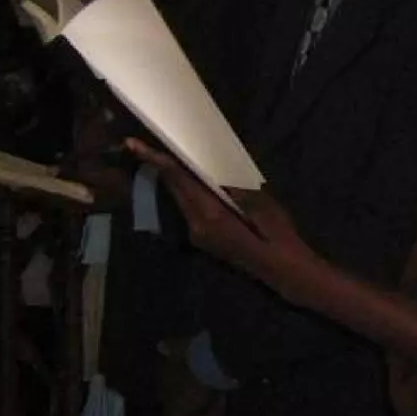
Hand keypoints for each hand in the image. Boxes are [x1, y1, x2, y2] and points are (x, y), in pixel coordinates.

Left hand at [124, 140, 305, 281]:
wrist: (282, 271)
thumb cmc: (278, 238)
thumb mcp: (265, 208)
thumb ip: (239, 189)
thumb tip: (219, 170)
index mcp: (211, 215)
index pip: (179, 181)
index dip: (158, 160)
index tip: (134, 145)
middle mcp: (197, 225)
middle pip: (174, 188)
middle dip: (159, 166)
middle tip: (141, 144)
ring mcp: (198, 234)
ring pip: (179, 198)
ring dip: (171, 177)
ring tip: (162, 155)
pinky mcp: (202, 237)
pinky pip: (188, 206)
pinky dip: (184, 189)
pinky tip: (189, 178)